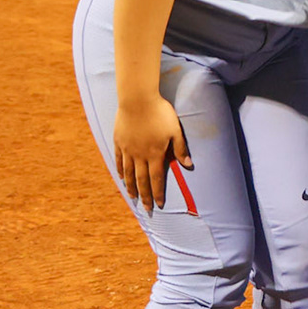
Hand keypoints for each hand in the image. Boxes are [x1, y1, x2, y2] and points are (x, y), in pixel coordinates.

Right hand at [113, 94, 191, 211]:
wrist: (137, 100)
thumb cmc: (160, 113)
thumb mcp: (176, 130)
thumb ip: (181, 149)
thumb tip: (188, 165)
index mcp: (155, 154)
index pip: (157, 179)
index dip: (158, 193)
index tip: (159, 205)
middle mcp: (140, 155)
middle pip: (142, 180)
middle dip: (145, 196)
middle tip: (146, 209)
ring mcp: (127, 150)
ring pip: (128, 173)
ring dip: (131, 187)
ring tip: (133, 198)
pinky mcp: (119, 142)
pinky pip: (118, 161)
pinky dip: (120, 171)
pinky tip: (121, 178)